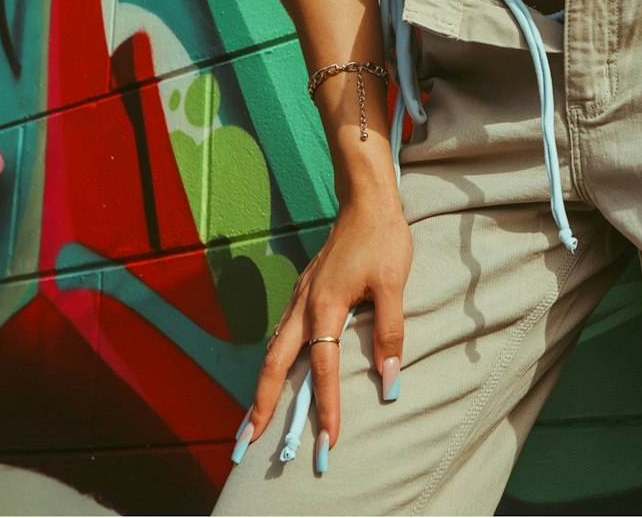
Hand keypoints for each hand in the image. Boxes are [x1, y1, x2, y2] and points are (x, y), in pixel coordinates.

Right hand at [233, 198, 412, 470]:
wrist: (366, 199)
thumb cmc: (383, 238)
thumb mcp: (394, 283)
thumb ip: (390, 333)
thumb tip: (389, 381)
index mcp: (325, 306)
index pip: (324, 369)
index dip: (326, 407)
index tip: (327, 441)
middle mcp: (304, 305)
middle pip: (274, 364)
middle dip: (260, 405)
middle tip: (247, 441)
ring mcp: (300, 296)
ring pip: (273, 349)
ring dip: (261, 385)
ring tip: (251, 419)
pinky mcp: (304, 290)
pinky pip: (281, 334)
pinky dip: (272, 362)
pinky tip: (275, 372)